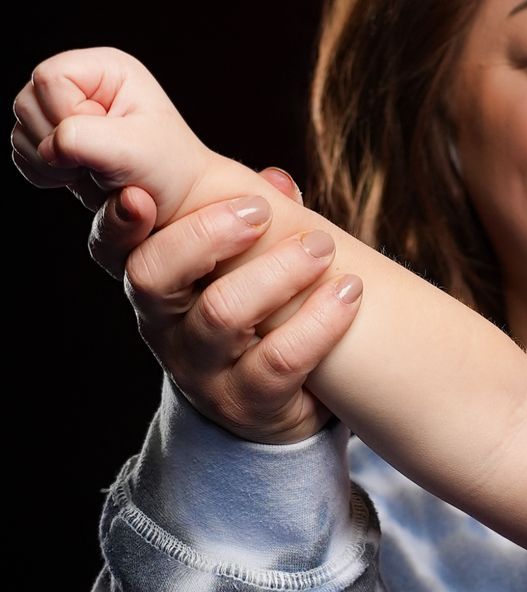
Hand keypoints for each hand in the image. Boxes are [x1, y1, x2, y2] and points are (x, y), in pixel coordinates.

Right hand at [11, 47, 221, 222]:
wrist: (176, 202)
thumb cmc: (167, 170)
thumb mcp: (132, 150)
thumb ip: (82, 139)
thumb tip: (49, 147)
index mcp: (104, 68)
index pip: (49, 79)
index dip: (65, 117)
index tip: (103, 144)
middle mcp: (80, 83)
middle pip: (27, 103)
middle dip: (55, 143)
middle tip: (98, 164)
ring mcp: (62, 111)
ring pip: (21, 130)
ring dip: (49, 162)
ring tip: (93, 172)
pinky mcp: (53, 139)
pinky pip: (22, 153)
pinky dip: (44, 173)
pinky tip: (78, 177)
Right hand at [91, 169, 358, 443]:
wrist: (275, 410)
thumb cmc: (258, 317)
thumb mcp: (243, 267)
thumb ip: (254, 221)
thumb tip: (276, 181)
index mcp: (154, 283)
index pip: (113, 250)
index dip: (118, 222)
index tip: (139, 194)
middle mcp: (163, 327)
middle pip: (153, 276)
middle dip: (204, 234)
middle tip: (259, 211)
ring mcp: (201, 371)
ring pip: (222, 313)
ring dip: (278, 271)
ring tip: (322, 247)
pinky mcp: (247, 403)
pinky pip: (279, 359)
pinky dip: (319, 321)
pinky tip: (349, 292)